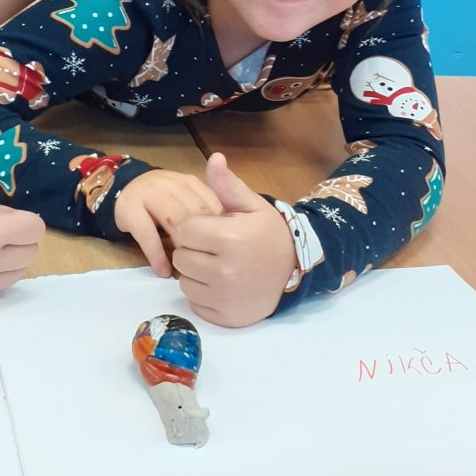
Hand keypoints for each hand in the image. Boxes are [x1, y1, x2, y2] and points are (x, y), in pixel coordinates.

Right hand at [114, 169, 221, 277]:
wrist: (124, 188)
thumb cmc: (163, 202)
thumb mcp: (187, 200)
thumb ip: (208, 212)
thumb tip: (231, 240)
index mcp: (189, 182)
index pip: (212, 204)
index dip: (220, 231)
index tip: (223, 254)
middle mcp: (170, 183)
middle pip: (194, 213)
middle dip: (203, 241)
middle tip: (208, 265)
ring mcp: (149, 193)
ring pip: (173, 221)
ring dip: (182, 248)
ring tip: (187, 270)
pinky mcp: (130, 208)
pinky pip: (147, 234)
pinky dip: (157, 255)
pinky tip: (163, 271)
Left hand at [169, 153, 297, 326]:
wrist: (295, 270)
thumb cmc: (268, 234)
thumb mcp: (252, 205)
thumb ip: (227, 184)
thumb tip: (214, 158)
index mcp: (230, 238)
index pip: (184, 231)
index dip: (194, 227)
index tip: (211, 228)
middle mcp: (225, 271)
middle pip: (180, 257)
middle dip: (193, 250)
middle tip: (214, 248)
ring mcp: (225, 298)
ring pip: (184, 282)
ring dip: (195, 273)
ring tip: (217, 265)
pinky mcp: (226, 318)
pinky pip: (195, 303)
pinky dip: (203, 294)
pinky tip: (221, 285)